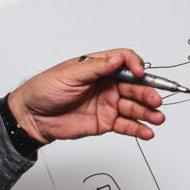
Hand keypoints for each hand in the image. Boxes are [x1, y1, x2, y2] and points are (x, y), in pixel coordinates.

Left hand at [7, 49, 165, 144]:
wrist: (32, 117)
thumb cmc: (46, 90)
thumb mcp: (70, 74)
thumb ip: (96, 67)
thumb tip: (118, 58)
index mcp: (100, 67)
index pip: (125, 61)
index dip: (136, 66)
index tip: (139, 73)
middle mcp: (108, 84)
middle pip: (136, 86)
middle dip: (148, 93)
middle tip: (155, 100)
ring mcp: (109, 103)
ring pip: (135, 106)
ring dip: (148, 112)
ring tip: (157, 118)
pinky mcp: (107, 122)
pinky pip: (127, 125)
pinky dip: (139, 128)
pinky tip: (147, 131)